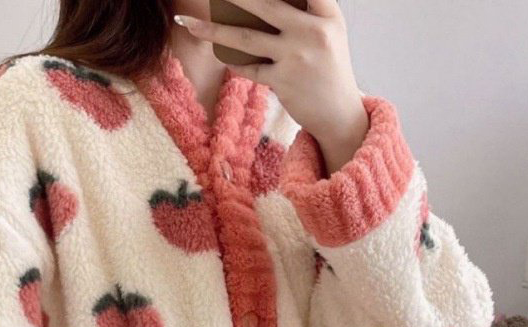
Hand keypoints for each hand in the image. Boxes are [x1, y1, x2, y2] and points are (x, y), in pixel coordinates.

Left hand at [174, 0, 368, 173]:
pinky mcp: (283, 81)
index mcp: (328, 14)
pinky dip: (234, 61)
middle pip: (265, 4)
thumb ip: (306, 12)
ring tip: (189, 23)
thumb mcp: (328, 33)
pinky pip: (249, 67)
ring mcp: (297, 57)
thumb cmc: (328, 69)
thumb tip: (258, 5)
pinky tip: (222, 55)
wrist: (338, 114)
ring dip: (213, 30)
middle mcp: (313, 31)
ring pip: (246, 37)